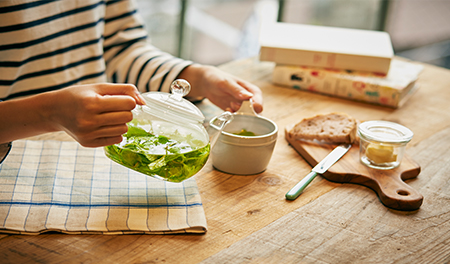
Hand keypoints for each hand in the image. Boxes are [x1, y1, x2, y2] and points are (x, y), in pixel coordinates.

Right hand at [0, 83, 144, 146]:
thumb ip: (124, 90)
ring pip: (123, 130)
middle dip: (125, 111)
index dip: (129, 100)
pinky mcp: (88, 143)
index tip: (121, 99)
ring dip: (120, 122)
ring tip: (108, 116)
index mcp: (92, 103)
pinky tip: (103, 125)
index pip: (128, 104)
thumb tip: (144, 102)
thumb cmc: (79, 96)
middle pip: (127, 117)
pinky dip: (115, 132)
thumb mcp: (99, 87)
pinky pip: (116, 139)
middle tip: (113, 108)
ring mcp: (88, 133)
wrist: (54, 111)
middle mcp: (89, 120)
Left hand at [178, 64, 262, 112]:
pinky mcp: (236, 111)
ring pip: (247, 118)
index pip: (259, 104)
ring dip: (238, 116)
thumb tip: (249, 97)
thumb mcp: (226, 83)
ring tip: (229, 107)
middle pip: (254, 114)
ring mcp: (243, 107)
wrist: (207, 82)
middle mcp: (251, 100)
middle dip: (244, 114)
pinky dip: (233, 118)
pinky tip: (226, 110)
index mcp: (253, 91)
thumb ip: (237, 90)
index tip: (243, 107)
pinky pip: (238, 119)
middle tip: (233, 106)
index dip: (253, 109)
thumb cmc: (218, 78)